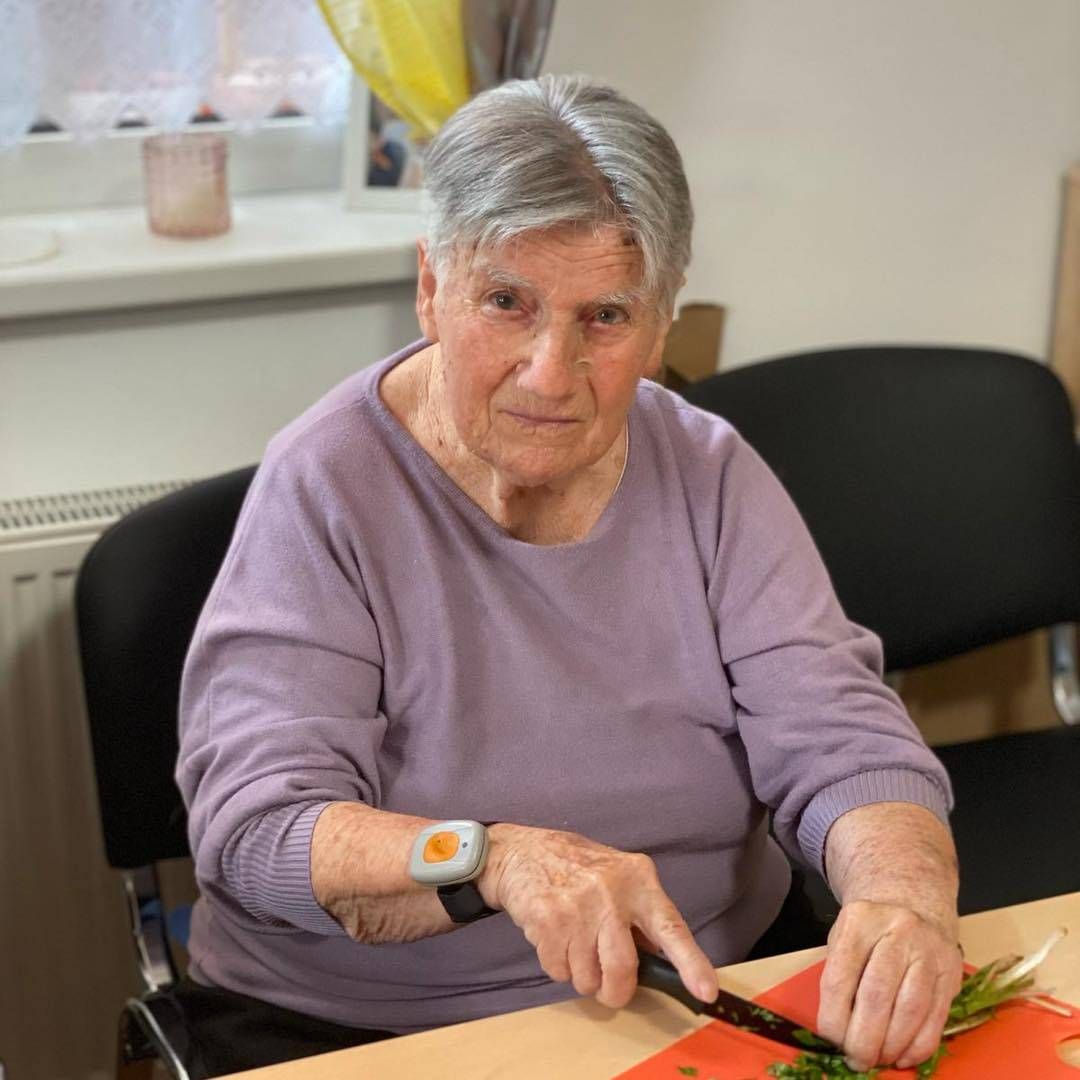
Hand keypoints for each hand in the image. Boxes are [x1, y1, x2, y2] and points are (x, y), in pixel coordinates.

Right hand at [478, 823, 717, 1009]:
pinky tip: (555, 938)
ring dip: (582, 975)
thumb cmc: (576, 865)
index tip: (706, 992)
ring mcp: (577, 907)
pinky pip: (559, 972)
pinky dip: (558, 966)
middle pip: (623, 969)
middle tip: (608, 986)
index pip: (671, 927)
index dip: (691, 963)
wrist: (521, 851)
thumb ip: (641, 914)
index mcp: (638, 880)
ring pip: (588, 978)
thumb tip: (660, 960)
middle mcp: (611, 893)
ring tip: (575, 944)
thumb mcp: (619, 876)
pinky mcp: (547, 921)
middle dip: (615, 991)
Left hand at [816, 899, 962, 1070]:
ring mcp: (929, 951)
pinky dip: (919, 1045)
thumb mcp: (845, 938)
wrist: (912, 904)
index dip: (835, 1017)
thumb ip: (839, 976)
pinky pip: (936, 1018)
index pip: (841, 977)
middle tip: (856, 1060)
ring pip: (911, 1010)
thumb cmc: (870, 931)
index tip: (831, 1041)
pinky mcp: (951, 973)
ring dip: (892, 1045)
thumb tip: (837, 1032)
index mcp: (860, 921)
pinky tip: (903, 1056)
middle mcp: (898, 931)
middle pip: (877, 995)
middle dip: (864, 1038)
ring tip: (878, 1060)